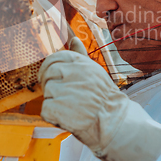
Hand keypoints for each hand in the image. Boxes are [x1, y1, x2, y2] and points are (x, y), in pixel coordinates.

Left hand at [39, 38, 160, 160]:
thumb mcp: (94, 71)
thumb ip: (80, 55)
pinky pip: (46, 109)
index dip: (49, 68)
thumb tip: (73, 38)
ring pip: (47, 93)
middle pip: (47, 75)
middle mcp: (71, 74)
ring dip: (55, 102)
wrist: (115, 123)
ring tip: (72, 108)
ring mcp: (63, 91)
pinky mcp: (57, 108)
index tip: (50, 77)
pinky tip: (68, 118)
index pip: (54, 58)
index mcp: (79, 63)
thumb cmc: (103, 97)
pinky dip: (54, 116)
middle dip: (51, 85)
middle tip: (64, 97)